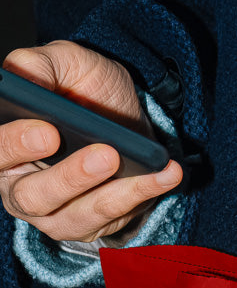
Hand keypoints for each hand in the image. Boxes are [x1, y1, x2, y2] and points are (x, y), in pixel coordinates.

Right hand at [0, 42, 182, 244]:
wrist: (123, 113)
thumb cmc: (83, 89)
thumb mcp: (64, 62)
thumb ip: (39, 65)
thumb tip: (27, 81)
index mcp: (4, 148)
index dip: (15, 146)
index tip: (48, 130)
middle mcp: (20, 187)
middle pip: (30, 197)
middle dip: (68, 178)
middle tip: (103, 154)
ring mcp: (55, 213)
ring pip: (74, 217)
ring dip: (109, 194)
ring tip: (132, 163)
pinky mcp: (92, 224)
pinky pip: (115, 218)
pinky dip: (144, 193)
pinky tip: (168, 172)